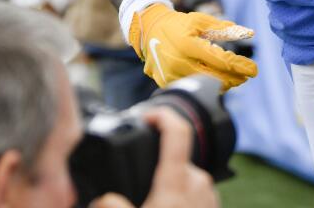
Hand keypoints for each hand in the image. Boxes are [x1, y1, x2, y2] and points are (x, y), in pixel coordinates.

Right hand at [88, 108, 217, 207]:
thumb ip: (110, 207)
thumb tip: (103, 199)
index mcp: (178, 182)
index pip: (178, 132)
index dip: (161, 115)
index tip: (147, 116)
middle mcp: (200, 184)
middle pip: (176, 161)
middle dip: (156, 171)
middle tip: (137, 192)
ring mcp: (210, 198)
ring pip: (185, 180)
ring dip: (168, 189)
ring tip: (149, 207)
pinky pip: (194, 197)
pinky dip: (179, 203)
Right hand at [129, 3, 256, 90]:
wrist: (148, 31)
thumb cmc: (177, 24)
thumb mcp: (200, 21)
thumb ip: (223, 28)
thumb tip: (249, 32)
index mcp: (188, 44)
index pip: (221, 60)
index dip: (240, 66)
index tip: (254, 69)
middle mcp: (179, 62)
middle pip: (215, 77)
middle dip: (234, 78)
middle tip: (246, 76)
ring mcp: (172, 74)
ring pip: (204, 85)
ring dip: (222, 83)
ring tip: (234, 79)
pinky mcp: (166, 82)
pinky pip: (192, 87)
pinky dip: (206, 84)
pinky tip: (216, 80)